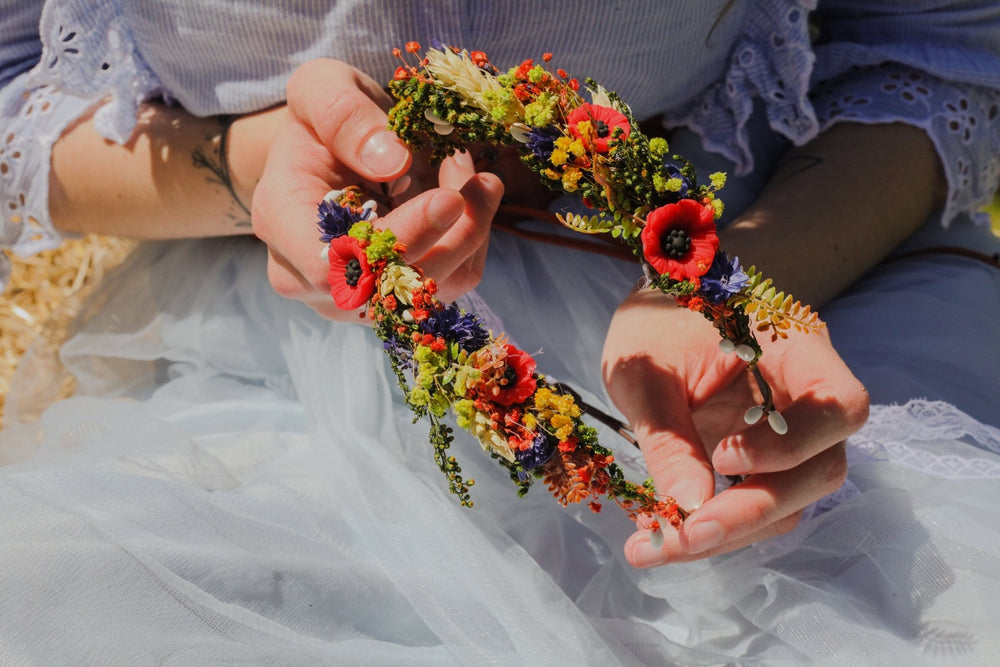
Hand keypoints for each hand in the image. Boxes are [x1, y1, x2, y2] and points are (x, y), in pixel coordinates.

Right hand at [251, 58, 502, 319]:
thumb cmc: (323, 119)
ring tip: (481, 182)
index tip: (449, 198)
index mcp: (280, 223)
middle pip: (391, 283)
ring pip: (429, 289)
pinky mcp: (395, 298)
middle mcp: (309, 277)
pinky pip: (450, 283)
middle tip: (484, 182)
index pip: (334, 261)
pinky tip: (472, 202)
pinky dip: (471, 242)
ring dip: (469, 234)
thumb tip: (391, 161)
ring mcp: (354, 298)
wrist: (332, 152)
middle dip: (451, 232)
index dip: (397, 238)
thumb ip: (344, 115)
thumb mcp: (323, 88)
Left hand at [601, 289, 867, 566]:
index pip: (837, 406)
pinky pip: (758, 503)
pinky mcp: (765, 461)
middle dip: (752, 511)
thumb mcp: (643, 370)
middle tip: (682, 535)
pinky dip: (714, 525)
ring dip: (728, 532)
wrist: (652, 314)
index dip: (792, 445)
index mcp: (796, 347)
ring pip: (790, 499)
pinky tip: (661, 539)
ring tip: (652, 548)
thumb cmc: (652, 322)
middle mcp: (808, 394)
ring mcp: (791, 432)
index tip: (723, 456)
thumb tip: (690, 505)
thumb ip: (667, 434)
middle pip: (819, 469)